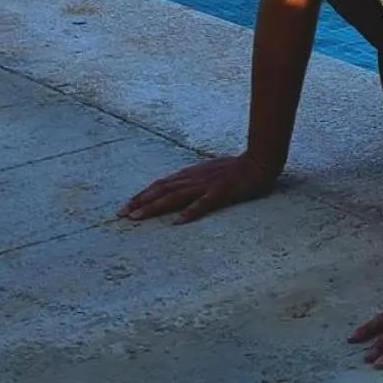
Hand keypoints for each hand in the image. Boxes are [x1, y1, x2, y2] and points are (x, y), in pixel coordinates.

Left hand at [119, 152, 277, 223]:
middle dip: (141, 202)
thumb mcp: (210, 171)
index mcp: (192, 174)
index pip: (161, 184)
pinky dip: (191, 212)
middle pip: (163, 190)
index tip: (124, 207)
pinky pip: (204, 203)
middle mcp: (195, 178)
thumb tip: (173, 187)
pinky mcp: (222, 191)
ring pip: (177, 196)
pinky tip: (179, 222)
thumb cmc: (236, 168)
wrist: (261, 160)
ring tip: (138, 217)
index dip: (142, 195)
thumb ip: (192, 179)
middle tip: (121, 215)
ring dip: (156, 207)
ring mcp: (208, 184)